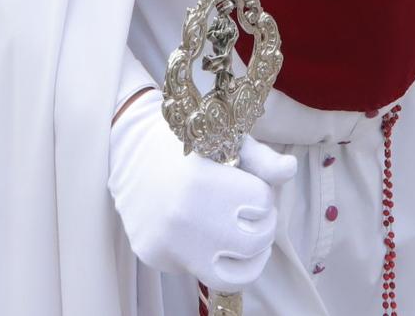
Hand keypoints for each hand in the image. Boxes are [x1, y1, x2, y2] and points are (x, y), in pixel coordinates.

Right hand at [108, 89, 294, 292]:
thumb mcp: (225, 138)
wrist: (125, 145)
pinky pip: (197, 271)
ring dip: (246, 258)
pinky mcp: (155, 257)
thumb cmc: (183, 139)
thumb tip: (289, 171)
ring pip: (232, 276)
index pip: (263, 205)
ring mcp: (167, 244)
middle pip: (254, 243)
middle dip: (262, 227)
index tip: (250, 187)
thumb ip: (261, 159)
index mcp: (203, 183)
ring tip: (242, 239)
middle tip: (253, 216)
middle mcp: (183, 220)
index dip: (263, 195)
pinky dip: (208, 257)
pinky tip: (205, 236)